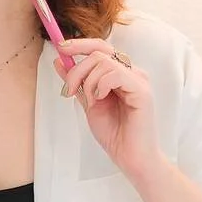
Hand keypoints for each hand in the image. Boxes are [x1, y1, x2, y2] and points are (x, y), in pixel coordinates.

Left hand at [54, 40, 161, 183]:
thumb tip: (59, 61)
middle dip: (77, 69)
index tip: (60, 47)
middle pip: (99, 51)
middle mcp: (131, 73)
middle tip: (68, 90)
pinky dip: (101, 85)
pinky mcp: (142, 90)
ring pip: (104, 61)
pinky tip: (101, 99)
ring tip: (91, 101)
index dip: (79, 44)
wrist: (130, 157)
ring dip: (88, 81)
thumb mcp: (88, 104)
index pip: (100, 48)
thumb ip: (77, 83)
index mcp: (120, 74)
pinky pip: (116, 73)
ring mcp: (138, 80)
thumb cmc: (115, 134)